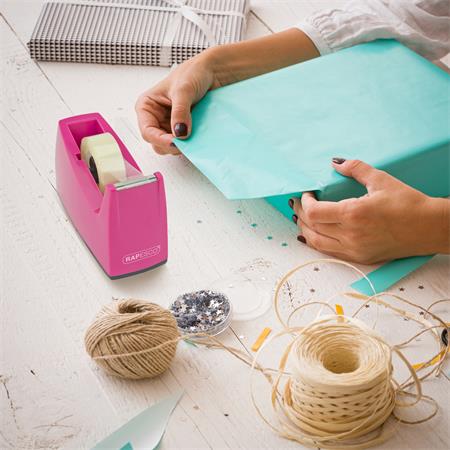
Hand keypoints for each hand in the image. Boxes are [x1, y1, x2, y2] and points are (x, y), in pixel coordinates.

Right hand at [135, 51, 220, 154]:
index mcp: (147, 106)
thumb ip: (180, 112)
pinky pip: (184, 144)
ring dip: (181, 145)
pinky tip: (197, 138)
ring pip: (169, 147)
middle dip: (170, 145)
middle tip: (186, 142)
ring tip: (193, 136)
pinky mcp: (183, 130)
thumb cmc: (194, 73)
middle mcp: (156, 118)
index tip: (175, 142)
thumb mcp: (184, 90)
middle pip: (157, 143)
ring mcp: (170, 125)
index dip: (160, 139)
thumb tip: (179, 133)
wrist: (213, 72)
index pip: (147, 131)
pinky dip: (190, 144)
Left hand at [291, 159, 449, 263]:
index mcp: (353, 214)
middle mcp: (351, 235)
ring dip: (305, 229)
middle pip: (312, 227)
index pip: (315, 212)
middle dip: (301, 214)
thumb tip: (335, 162)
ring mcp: (355, 249)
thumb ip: (355, 169)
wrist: (429, 228)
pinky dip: (317, 242)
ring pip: (317, 242)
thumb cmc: (408, 203)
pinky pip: (330, 252)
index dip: (305, 202)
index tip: (306, 194)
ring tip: (301, 218)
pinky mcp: (360, 257)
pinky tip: (313, 234)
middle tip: (297, 204)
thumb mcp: (381, 180)